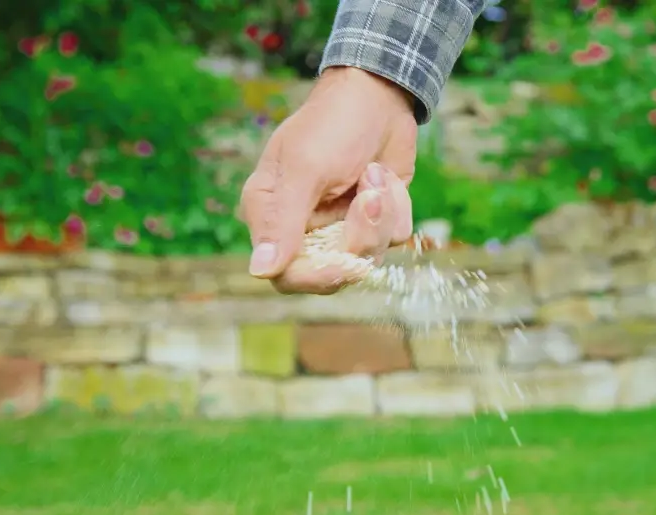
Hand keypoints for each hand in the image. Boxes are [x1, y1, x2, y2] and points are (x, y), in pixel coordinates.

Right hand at [239, 67, 417, 293]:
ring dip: (382, 215)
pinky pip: (394, 237)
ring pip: (370, 256)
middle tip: (370, 195)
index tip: (348, 262)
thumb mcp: (305, 169)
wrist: (378, 95)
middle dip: (361, 236)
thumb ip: (282, 221)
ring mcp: (341, 226)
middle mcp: (303, 227)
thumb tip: (259, 272)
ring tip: (376, 173)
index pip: (287, 275)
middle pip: (334, 271)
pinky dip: (397, 207)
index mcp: (272, 215)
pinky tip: (385, 175)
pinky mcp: (373, 220)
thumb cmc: (332, 124)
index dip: (318, 277)